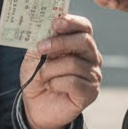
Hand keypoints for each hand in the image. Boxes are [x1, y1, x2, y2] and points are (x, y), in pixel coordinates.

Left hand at [20, 14, 101, 128]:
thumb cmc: (38, 76)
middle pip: (84, 41)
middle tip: (41, 47)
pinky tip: (51, 86)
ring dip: (50, 69)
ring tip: (42, 76)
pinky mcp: (91, 92)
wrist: (36, 106)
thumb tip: (45, 28)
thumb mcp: (34, 55)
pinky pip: (74, 82)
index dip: (71, 22)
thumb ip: (41, 40)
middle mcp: (91, 56)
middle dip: (60, 43)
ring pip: (74, 64)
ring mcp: (93, 74)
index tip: (55, 23)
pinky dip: (56, 83)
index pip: (84, 27)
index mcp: (79, 43)